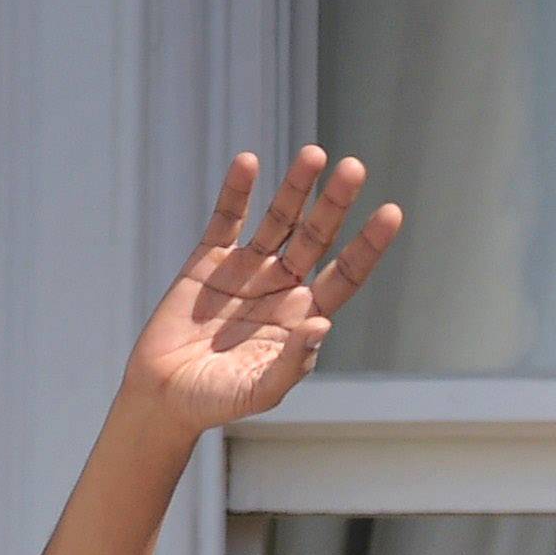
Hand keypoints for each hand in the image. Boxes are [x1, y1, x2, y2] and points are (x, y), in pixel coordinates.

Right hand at [121, 148, 401, 435]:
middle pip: (316, 238)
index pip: (345, 273)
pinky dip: (237, 192)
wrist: (164, 396)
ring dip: (295, 188)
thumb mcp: (261, 389)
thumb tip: (323, 322)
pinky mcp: (207, 261)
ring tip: (314, 155)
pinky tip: (249, 163)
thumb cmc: (218, 400)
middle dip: (335, 204)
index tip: (391, 212)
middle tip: (355, 168)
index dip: (368, 244)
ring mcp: (246, 271)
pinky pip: (226, 220)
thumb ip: (294, 360)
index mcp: (304, 316)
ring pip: (278, 221)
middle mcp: (282, 287)